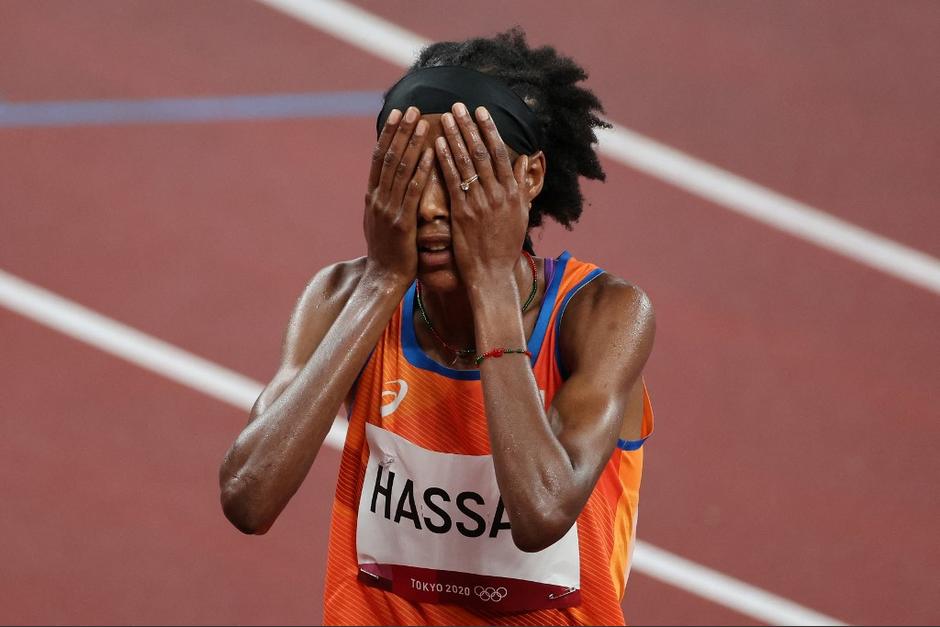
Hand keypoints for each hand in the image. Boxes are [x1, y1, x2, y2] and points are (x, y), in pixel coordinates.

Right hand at [364, 106, 433, 283]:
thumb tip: (391, 183)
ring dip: (412, 143)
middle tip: (412, 108)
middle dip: (401, 131)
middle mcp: (377, 198)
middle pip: (389, 156)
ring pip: (400, 169)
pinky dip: (422, 169)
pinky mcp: (401, 222)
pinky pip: (412, 190)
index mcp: (372, 197)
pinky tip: (432, 154)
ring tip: (422, 122)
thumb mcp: (381, 222)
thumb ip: (386, 201)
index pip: (380, 157)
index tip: (399, 114)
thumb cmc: (389, 253)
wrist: (383, 279)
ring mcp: (388, 209)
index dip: (389, 134)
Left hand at [434, 102, 529, 285]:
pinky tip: (436, 144)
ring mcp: (479, 203)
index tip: (481, 111)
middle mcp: (497, 194)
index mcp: (512, 192)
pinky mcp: (462, 214)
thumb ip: (522, 186)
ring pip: (466, 163)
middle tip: (459, 105)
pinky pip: (452, 182)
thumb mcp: (521, 214)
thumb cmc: (505, 247)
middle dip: (469, 126)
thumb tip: (525, 161)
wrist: (492, 275)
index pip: (501, 153)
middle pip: (482, 152)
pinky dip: (445, 161)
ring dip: (454, 137)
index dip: (489, 130)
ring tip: (445, 116)